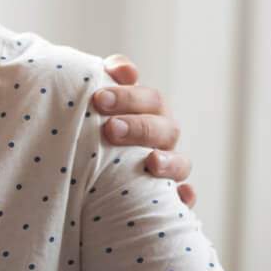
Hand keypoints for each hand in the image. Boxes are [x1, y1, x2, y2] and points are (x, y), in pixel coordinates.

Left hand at [95, 54, 195, 207]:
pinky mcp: (168, 200)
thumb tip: (125, 70)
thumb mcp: (96, 111)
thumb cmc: (90, 138)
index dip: (129, 97)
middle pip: (165, 127)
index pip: (149, 100)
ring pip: (181, 163)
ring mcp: (168, 170)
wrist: (84, 187)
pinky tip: (182, 196)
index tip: (98, 98)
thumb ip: (108, 84)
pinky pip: (183, 200)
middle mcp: (161, 141)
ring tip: (151, 162)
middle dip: (140, 127)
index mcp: (147, 116)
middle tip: (110, 129)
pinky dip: (186, 197)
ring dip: (169, 161)